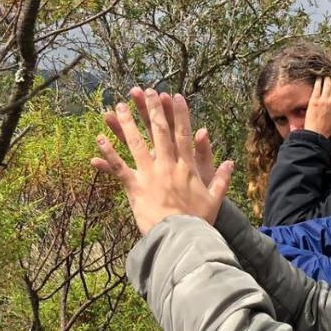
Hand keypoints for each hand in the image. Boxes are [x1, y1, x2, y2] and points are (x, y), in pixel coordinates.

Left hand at [92, 87, 233, 234]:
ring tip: (119, 105)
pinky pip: (119, 167)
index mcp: (187, 167)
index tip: (175, 97)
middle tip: (146, 91)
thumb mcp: (215, 199)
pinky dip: (108, 153)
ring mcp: (150, 175)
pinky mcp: (135, 187)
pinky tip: (100, 138)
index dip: (180, 114)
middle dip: (153, 110)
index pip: (184, 135)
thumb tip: (231, 162)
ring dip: (127, 123)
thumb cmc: (198, 222)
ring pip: (137, 144)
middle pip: (159, 132)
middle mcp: (168, 166)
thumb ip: (222, 178)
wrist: (181, 238)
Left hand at [303, 76, 330, 135]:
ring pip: (326, 86)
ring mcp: (323, 100)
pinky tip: (318, 78)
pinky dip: (318, 82)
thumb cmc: (327, 130)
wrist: (317, 134)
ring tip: (324, 75)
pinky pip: (317, 88)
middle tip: (330, 76)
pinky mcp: (314, 100)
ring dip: (325, 79)